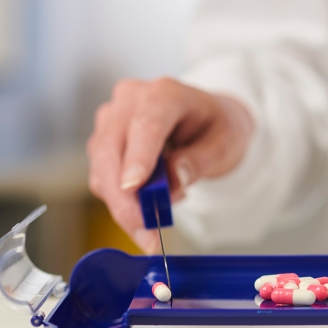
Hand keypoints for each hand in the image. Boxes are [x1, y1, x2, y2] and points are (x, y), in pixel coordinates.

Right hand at [86, 78, 253, 252]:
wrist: (205, 120)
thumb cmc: (215, 126)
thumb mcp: (225, 143)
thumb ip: (200, 160)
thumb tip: (175, 180)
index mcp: (164, 93)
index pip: (145, 124)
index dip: (137, 157)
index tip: (134, 188)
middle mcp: (130, 101)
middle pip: (112, 151)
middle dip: (124, 199)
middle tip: (146, 234)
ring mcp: (111, 121)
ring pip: (101, 170)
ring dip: (122, 206)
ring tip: (156, 222)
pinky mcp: (102, 142)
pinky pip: (101, 179)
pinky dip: (120, 203)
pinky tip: (147, 206)